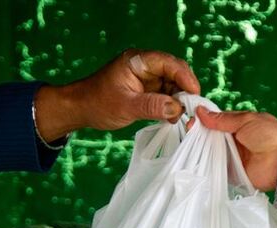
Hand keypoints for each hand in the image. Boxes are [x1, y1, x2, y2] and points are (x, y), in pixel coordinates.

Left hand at [34, 49, 200, 140]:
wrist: (81, 109)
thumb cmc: (98, 103)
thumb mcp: (126, 106)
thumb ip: (152, 106)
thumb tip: (177, 108)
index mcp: (137, 61)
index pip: (168, 63)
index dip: (184, 76)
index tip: (194, 94)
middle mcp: (144, 65)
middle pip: (174, 72)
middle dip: (184, 90)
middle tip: (191, 109)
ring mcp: (146, 77)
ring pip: (172, 84)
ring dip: (178, 100)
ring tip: (182, 118)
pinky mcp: (147, 89)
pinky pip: (165, 94)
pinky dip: (171, 105)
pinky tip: (173, 118)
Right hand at [194, 107, 276, 190]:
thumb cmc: (269, 135)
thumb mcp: (245, 120)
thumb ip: (222, 119)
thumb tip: (201, 111)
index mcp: (238, 126)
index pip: (216, 123)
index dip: (204, 121)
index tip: (192, 121)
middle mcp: (233, 142)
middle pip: (211, 138)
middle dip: (200, 135)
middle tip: (189, 133)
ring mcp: (232, 158)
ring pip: (211, 153)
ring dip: (202, 150)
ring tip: (190, 146)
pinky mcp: (231, 173)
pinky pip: (216, 169)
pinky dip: (207, 166)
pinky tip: (196, 162)